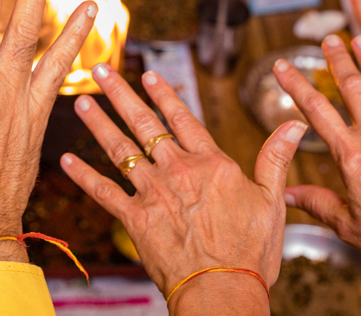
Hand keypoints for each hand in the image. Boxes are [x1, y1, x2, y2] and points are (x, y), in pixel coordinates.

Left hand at [62, 65, 303, 312]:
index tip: (147, 73)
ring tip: (82, 102)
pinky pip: (103, 192)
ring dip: (98, 124)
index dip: (163, 94)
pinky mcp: (135, 220)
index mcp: (210, 164)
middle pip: (145, 124)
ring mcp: (153, 194)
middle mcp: (177, 171)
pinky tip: (66, 160)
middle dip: (121, 94)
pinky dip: (83, 175)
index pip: (182, 119)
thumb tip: (295, 124)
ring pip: (120, 150)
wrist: (223, 292)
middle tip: (102, 69)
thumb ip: (276, 158)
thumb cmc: (251, 252)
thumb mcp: (272, 201)